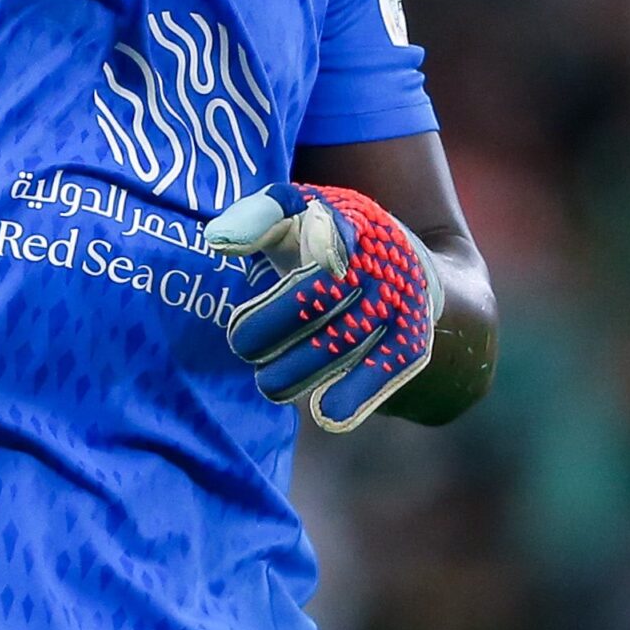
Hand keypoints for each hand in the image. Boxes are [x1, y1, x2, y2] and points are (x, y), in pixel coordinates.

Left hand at [204, 181, 443, 432]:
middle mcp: (379, 258)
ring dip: (302, 367)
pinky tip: (327, 414)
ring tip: (269, 384)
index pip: (327, 230)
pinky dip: (358, 394)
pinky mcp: (412, 338)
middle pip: (320, 296)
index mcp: (348, 218)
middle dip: (275, 325)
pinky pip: (386, 368)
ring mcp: (399, 300)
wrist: (403, 264)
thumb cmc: (326, 237)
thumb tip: (217, 240)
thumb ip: (257, 219)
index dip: (309, 246)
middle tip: (242, 345)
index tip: (275, 284)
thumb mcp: (297, 215)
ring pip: (345, 339)